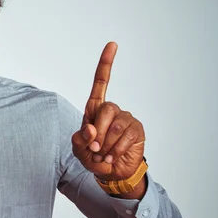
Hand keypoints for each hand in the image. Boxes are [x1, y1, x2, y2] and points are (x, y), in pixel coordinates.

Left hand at [71, 42, 144, 181]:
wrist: (113, 173)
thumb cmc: (94, 157)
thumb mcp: (80, 151)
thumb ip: (80, 140)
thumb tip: (90, 129)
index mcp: (94, 110)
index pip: (100, 83)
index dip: (105, 64)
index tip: (112, 44)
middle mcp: (112, 110)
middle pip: (105, 110)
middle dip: (98, 133)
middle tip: (96, 149)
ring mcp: (126, 119)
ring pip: (115, 127)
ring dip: (107, 146)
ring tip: (105, 155)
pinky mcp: (137, 129)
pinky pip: (126, 138)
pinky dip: (116, 151)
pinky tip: (114, 156)